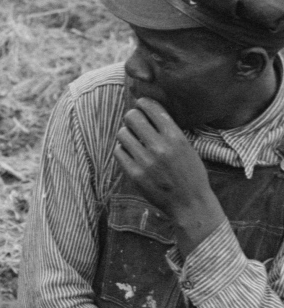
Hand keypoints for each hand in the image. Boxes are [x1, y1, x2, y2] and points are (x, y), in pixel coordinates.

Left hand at [116, 97, 225, 255]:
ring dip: (127, 134)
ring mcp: (146, 161)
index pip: (150, 106)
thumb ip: (168, 129)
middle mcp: (160, 147)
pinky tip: (132, 154)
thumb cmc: (190, 173)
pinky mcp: (135, 174)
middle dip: (132, 118)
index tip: (142, 106)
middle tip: (136, 124)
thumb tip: (147, 108)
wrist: (190, 204)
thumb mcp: (187, 146)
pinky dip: (123, 150)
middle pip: (131, 116)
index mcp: (176, 137)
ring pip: (122, 133)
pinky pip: (118, 151)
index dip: (143, 103)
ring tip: (135, 141)